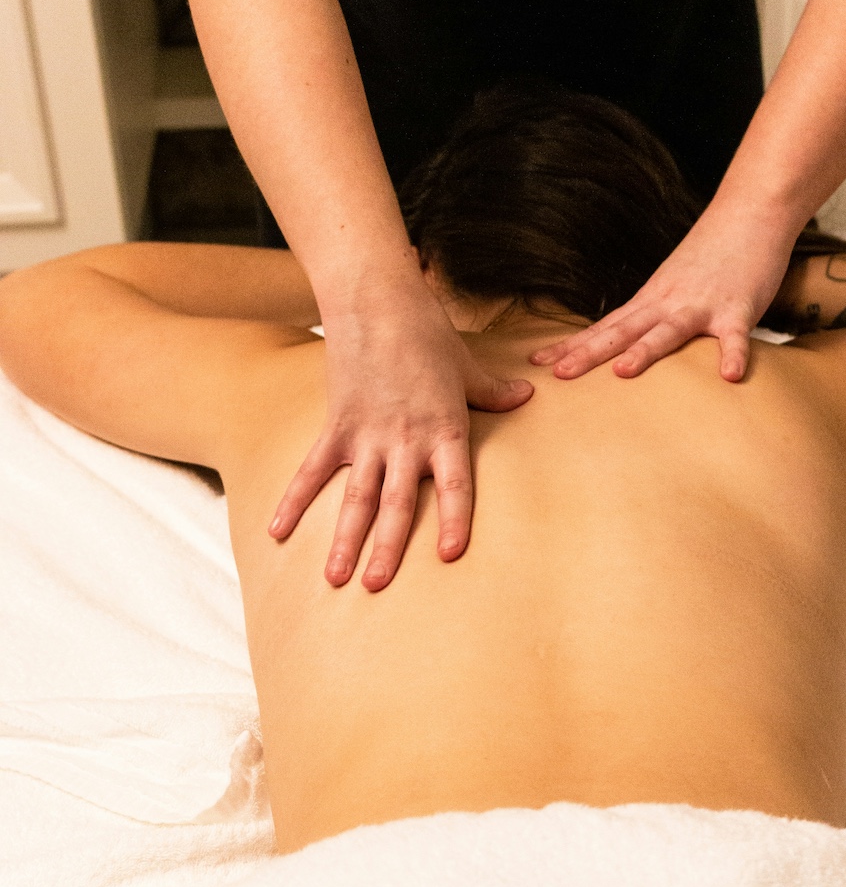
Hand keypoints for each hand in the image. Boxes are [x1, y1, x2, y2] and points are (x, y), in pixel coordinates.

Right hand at [268, 278, 532, 589]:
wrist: (376, 300)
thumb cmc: (427, 333)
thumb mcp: (468, 367)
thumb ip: (494, 392)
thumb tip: (525, 396)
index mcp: (444, 429)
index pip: (455, 484)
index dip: (452, 520)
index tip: (448, 554)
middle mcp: (405, 440)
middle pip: (396, 503)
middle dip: (387, 547)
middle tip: (377, 586)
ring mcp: (366, 435)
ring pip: (355, 496)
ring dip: (344, 539)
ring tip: (335, 578)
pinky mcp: (336, 426)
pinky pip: (312, 470)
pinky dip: (294, 501)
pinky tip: (278, 532)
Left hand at [531, 203, 797, 383]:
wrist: (751, 211)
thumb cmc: (712, 255)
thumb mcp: (671, 285)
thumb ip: (651, 315)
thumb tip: (626, 345)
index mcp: (649, 300)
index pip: (604, 327)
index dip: (572, 346)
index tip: (538, 362)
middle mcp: (667, 302)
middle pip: (622, 331)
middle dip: (589, 354)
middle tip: (558, 375)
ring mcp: (701, 304)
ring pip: (668, 331)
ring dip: (646, 351)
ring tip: (623, 372)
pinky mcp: (738, 307)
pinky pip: (734, 336)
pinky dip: (732, 354)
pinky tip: (729, 377)